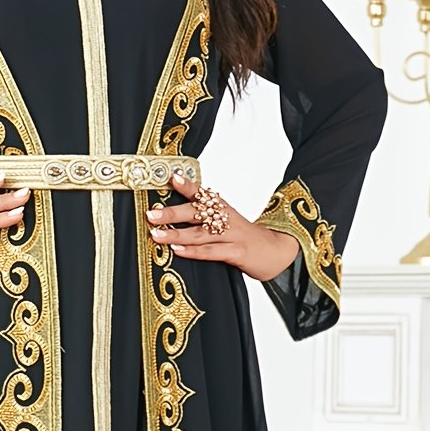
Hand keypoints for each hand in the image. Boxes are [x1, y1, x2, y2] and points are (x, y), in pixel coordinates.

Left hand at [146, 171, 299, 281]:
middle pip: (198, 213)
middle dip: (173, 212)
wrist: (277, 252)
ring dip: (177, 233)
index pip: (204, 194)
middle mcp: (227, 219)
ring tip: (156, 234)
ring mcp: (233, 236)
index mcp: (224, 209)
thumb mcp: (228, 224)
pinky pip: (212, 251)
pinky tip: (178, 250)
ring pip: (200, 234)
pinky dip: (194, 251)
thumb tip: (176, 217)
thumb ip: (206, 220)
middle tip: (152, 213)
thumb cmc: (246, 239)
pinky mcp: (238, 253)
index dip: (189, 186)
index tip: (172, 177)